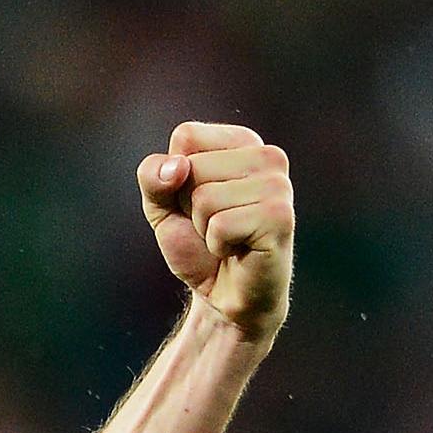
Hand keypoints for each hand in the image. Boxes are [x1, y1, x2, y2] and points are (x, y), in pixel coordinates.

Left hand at [138, 121, 291, 344]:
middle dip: (189, 206)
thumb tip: (176, 167)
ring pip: (204, 197)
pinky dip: (216, 244)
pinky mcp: (279, 217)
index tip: (195, 202)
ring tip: (226, 238)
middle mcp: (268, 156)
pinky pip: (219, 225)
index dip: (175, 177)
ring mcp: (279, 185)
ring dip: (204, 228)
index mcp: (242, 142)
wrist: (224, 296)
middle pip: (192, 167)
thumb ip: (153, 176)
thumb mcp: (161, 206)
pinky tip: (237, 250)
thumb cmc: (197, 246)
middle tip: (214, 226)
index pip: (185, 136)